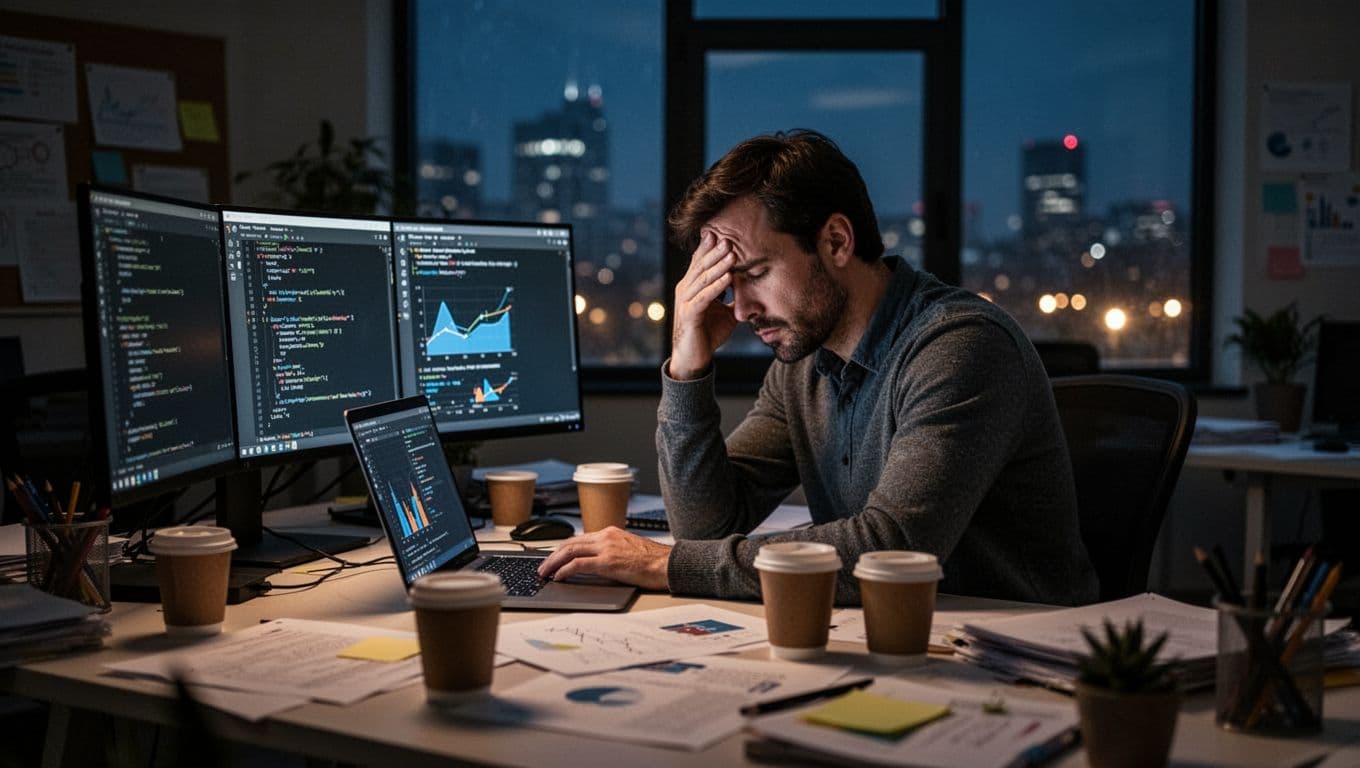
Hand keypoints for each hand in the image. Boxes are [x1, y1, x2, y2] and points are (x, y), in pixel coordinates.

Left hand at [536, 527, 670, 590]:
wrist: (668, 564)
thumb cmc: (654, 561)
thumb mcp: (629, 551)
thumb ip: (612, 553)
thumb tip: (598, 565)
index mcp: (611, 533)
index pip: (579, 539)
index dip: (563, 549)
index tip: (554, 557)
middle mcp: (606, 536)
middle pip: (570, 543)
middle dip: (553, 555)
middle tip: (542, 567)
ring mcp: (606, 548)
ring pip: (570, 551)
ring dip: (554, 563)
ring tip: (545, 573)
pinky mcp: (608, 562)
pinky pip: (578, 564)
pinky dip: (565, 570)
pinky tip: (559, 577)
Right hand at [669, 231, 736, 379]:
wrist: (694, 358)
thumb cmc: (708, 333)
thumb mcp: (725, 312)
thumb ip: (734, 297)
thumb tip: (751, 287)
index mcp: (693, 286)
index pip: (700, 262)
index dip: (711, 248)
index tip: (724, 233)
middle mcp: (686, 290)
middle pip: (701, 266)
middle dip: (716, 251)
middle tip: (729, 237)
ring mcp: (686, 302)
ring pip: (703, 278)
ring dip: (718, 265)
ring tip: (732, 253)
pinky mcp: (690, 315)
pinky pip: (704, 297)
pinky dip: (716, 287)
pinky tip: (728, 277)